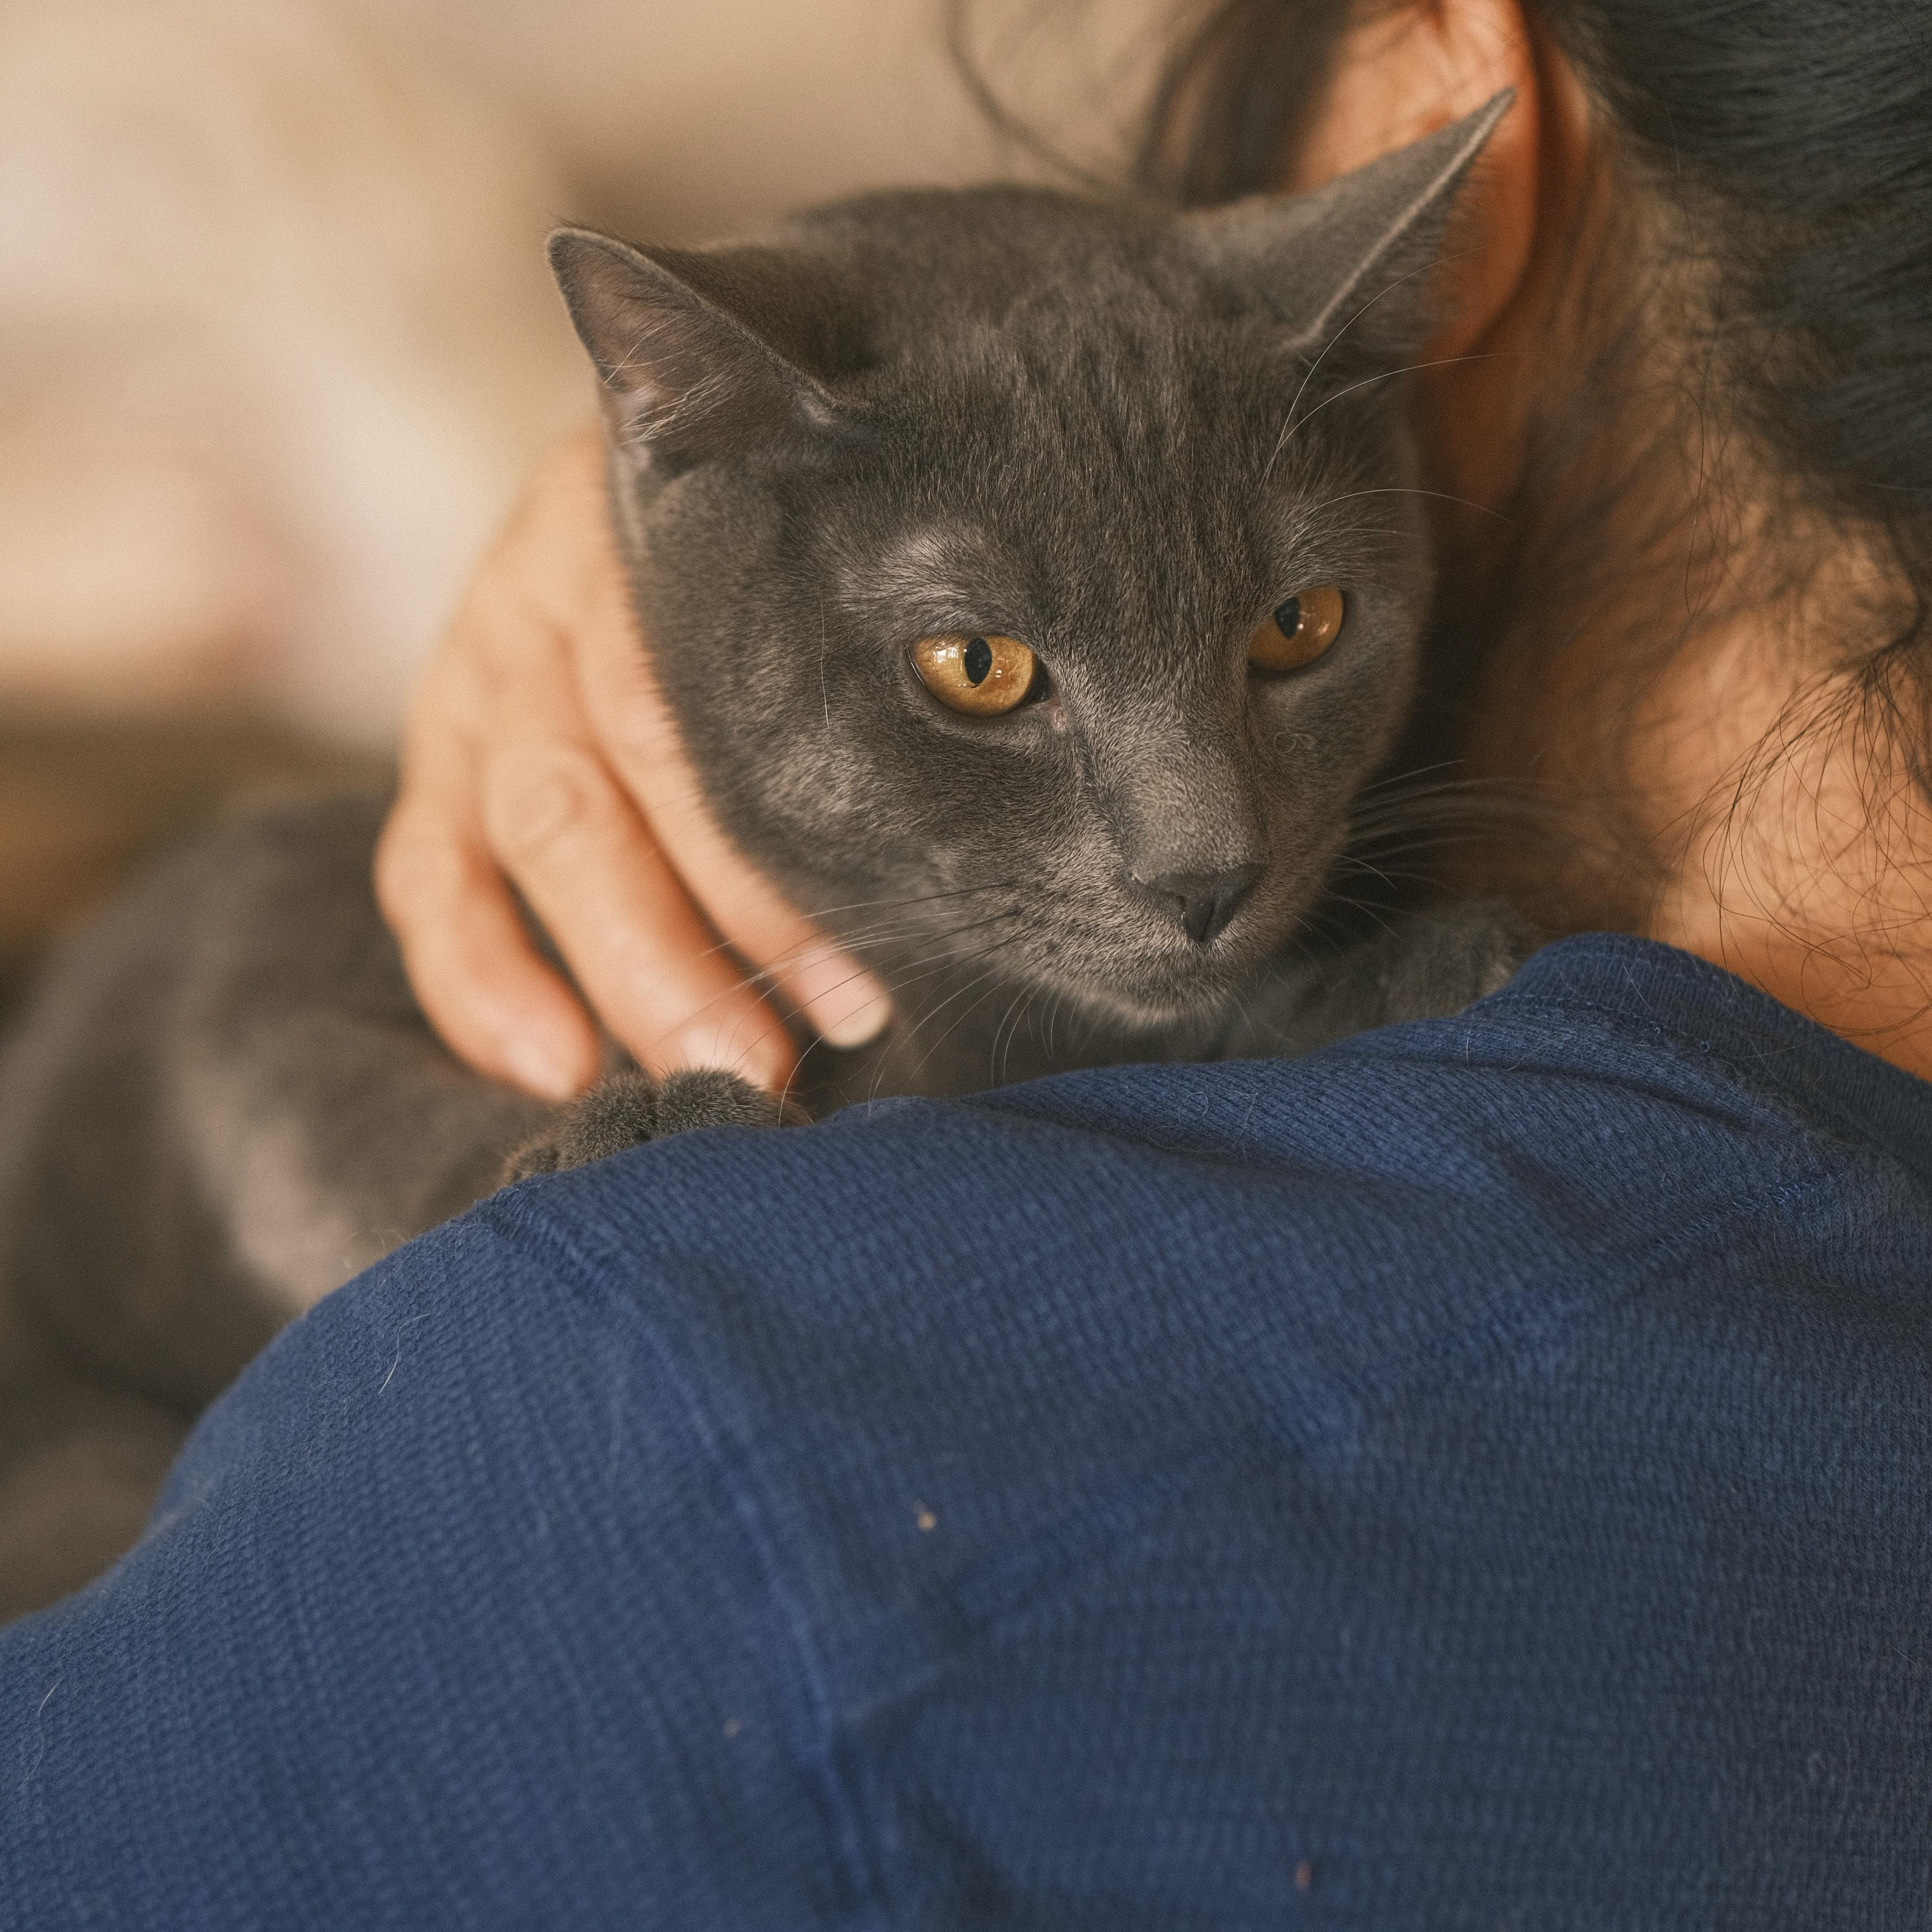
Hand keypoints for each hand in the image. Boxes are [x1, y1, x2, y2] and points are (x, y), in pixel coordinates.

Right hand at [376, 421, 890, 1100]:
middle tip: (772, 1064)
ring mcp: (484, 661)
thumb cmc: (795, 568)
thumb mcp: (826, 579)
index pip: (700, 708)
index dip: (774, 864)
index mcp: (666, 536)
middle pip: (608, 776)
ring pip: (528, 828)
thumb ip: (870, 687)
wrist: (689, 450)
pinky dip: (479, 979)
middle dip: (690, 948)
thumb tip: (958, 873)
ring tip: (698, 1075)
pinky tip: (551, 1066)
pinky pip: (427, 872)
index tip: (856, 984)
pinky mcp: (441, 738)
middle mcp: (554, 586)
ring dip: (618, 971)